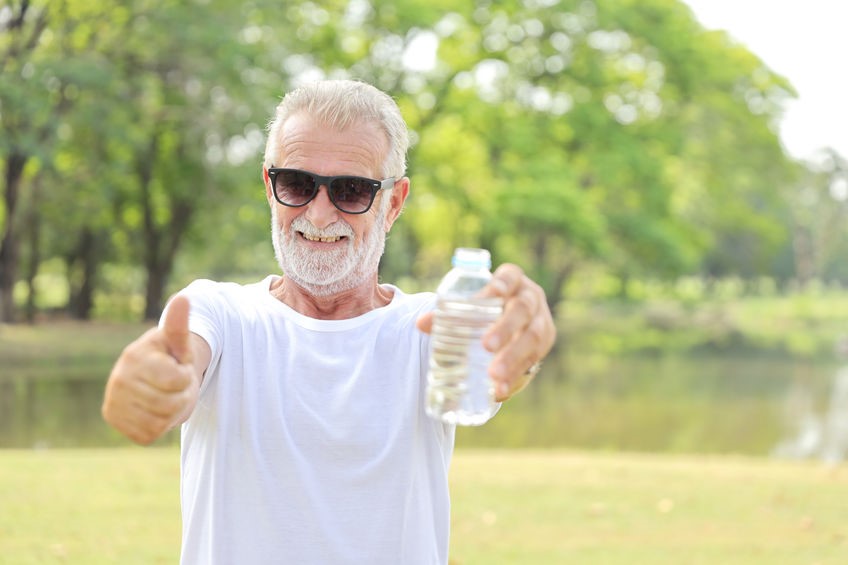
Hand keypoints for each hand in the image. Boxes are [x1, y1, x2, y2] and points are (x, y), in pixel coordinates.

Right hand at [101, 295, 201, 444]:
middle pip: (170, 402)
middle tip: (174, 387)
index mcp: (134, 356)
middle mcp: (117, 379)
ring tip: (166, 397)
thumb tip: (183, 297)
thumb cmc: (171, 358)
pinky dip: (160, 426)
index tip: (179, 369)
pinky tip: (155, 411)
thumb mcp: (178, 342)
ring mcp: (112, 402)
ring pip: (160, 421)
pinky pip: (149, 434)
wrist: (154, 379)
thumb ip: (180, 323)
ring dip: (172, 412)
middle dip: (181, 396)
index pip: (176, 379)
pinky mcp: (114, 421)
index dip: (186, 377)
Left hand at [417, 263, 555, 401]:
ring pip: (533, 337)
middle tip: (486, 346)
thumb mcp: (471, 306)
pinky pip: (533, 360)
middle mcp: (531, 297)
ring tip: (494, 375)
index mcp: (512, 280)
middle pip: (523, 309)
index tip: (494, 294)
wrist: (509, 321)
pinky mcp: (544, 343)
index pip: (509, 277)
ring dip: (513, 357)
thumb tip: (421, 324)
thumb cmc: (485, 308)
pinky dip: (516, 376)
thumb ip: (449, 313)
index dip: (502, 284)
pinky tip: (500, 390)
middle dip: (506, 328)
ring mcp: (541, 319)